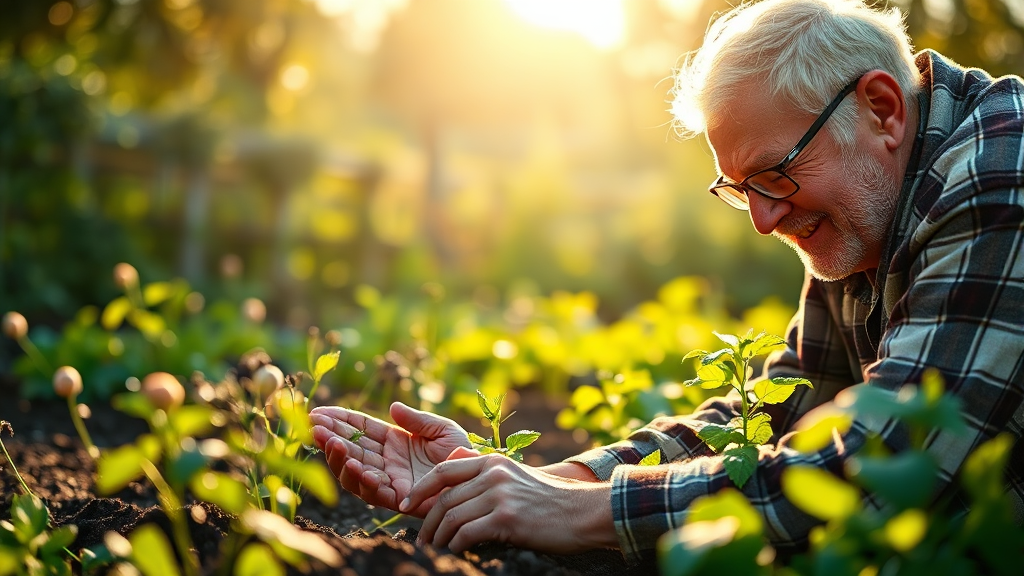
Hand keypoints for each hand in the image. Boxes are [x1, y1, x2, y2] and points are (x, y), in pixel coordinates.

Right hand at [309, 402, 470, 515]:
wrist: (478, 479)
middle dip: (330, 438)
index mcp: (395, 441)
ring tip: (334, 444)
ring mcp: (390, 480)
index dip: (339, 421)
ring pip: (355, 472)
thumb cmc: (462, 453)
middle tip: (313, 427)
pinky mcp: (399, 499)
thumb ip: (417, 420)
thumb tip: (392, 408)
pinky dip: (364, 480)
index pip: (361, 429)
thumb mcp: (442, 429)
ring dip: (341, 459)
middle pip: (351, 449)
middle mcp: (387, 461)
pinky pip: (375, 492)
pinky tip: (357, 466)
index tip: (318, 413)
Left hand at [400, 447, 615, 553]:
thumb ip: (486, 476)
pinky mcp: (507, 518)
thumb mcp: (516, 477)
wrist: (583, 512)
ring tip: (433, 549)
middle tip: (419, 538)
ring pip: (452, 517)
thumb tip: (454, 486)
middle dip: (426, 521)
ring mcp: (500, 495)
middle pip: (444, 498)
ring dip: (438, 537)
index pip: (443, 471)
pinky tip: (455, 552)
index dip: (420, 489)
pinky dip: (455, 546)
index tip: (405, 506)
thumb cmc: (550, 501)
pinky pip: (467, 534)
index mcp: (493, 462)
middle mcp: (493, 474)